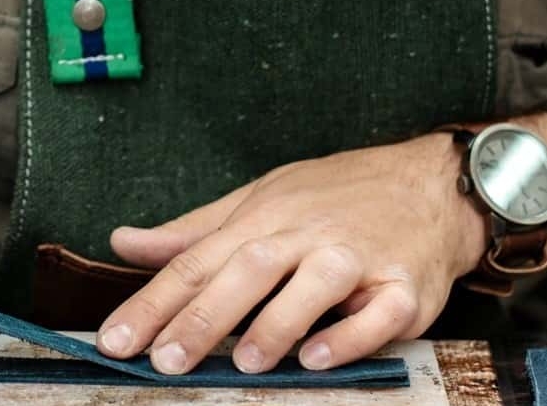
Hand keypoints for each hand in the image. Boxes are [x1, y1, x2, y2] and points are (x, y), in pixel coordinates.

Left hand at [94, 132, 484, 373]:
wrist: (431, 184)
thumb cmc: (336, 196)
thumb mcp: (258, 199)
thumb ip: (193, 232)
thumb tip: (123, 242)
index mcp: (264, 217)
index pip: (198, 261)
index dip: (153, 301)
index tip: (115, 341)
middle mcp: (306, 233)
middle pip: (247, 270)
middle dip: (203, 317)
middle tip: (164, 361)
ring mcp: (357, 258)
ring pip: (313, 286)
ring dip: (277, 324)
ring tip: (245, 363)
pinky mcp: (406, 286)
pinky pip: (378, 314)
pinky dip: (349, 337)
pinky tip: (318, 358)